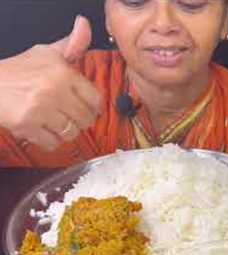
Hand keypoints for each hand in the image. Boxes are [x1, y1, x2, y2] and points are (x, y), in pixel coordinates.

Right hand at [0, 15, 101, 150]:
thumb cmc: (18, 70)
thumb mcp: (45, 53)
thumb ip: (71, 44)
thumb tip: (84, 24)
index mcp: (63, 73)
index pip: (95, 99)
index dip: (94, 106)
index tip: (88, 108)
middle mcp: (54, 90)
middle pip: (86, 119)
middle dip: (80, 120)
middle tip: (70, 117)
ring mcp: (41, 109)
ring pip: (71, 132)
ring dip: (65, 132)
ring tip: (55, 123)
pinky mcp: (27, 125)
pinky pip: (53, 143)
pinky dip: (50, 141)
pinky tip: (43, 130)